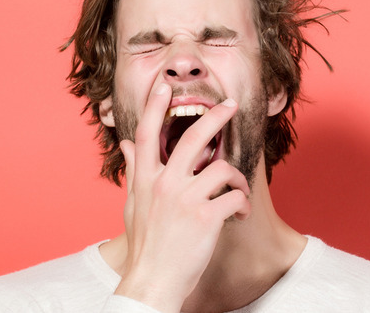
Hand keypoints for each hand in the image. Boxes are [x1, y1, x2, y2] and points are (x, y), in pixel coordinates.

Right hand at [114, 83, 251, 312]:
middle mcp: (163, 184)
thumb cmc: (145, 245)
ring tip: (239, 192)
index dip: (155, 107)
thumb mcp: (132, 205)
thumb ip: (134, 171)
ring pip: (222, 168)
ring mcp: (185, 199)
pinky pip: (235, 196)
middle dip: (215, 116)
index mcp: (144, 180)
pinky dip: (243, 203)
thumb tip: (126, 145)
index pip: (146, 134)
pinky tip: (241, 213)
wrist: (152, 281)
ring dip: (237, 177)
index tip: (165, 87)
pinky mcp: (206, 217)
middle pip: (192, 138)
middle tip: (230, 104)